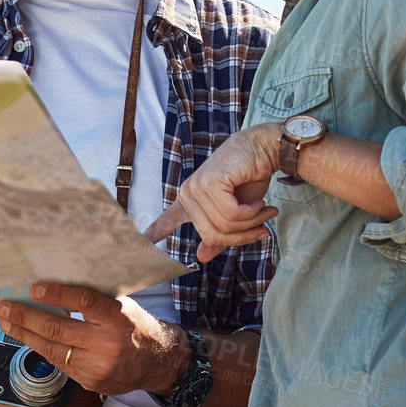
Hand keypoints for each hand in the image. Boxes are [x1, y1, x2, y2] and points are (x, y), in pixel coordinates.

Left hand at [0, 283, 186, 396]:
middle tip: (4, 307)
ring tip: (6, 323)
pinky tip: (27, 338)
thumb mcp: (123, 306)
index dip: (58, 294)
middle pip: (59, 329)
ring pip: (52, 350)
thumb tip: (56, 285)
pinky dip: (41, 348)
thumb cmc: (135, 327)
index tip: (34, 288)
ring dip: (24, 335)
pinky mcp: (89, 381)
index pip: (85, 303)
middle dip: (26, 317)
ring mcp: (97, 366)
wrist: (156, 363)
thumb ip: (95, 300)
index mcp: (119, 319)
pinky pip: (59, 363)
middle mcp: (108, 344)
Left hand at [144, 123, 280, 262]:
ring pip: (225, 225)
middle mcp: (188, 194)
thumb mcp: (236, 212)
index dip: (153, 234)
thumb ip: (219, 234)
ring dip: (252, 221)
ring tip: (264, 209)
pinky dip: (251, 211)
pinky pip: (231, 213)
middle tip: (262, 227)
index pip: (166, 222)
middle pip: (212, 235)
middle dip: (242, 235)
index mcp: (189, 201)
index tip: (141, 242)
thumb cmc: (250, 177)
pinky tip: (259, 202)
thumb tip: (202, 257)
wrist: (264, 148)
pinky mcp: (209, 182)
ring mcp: (196, 187)